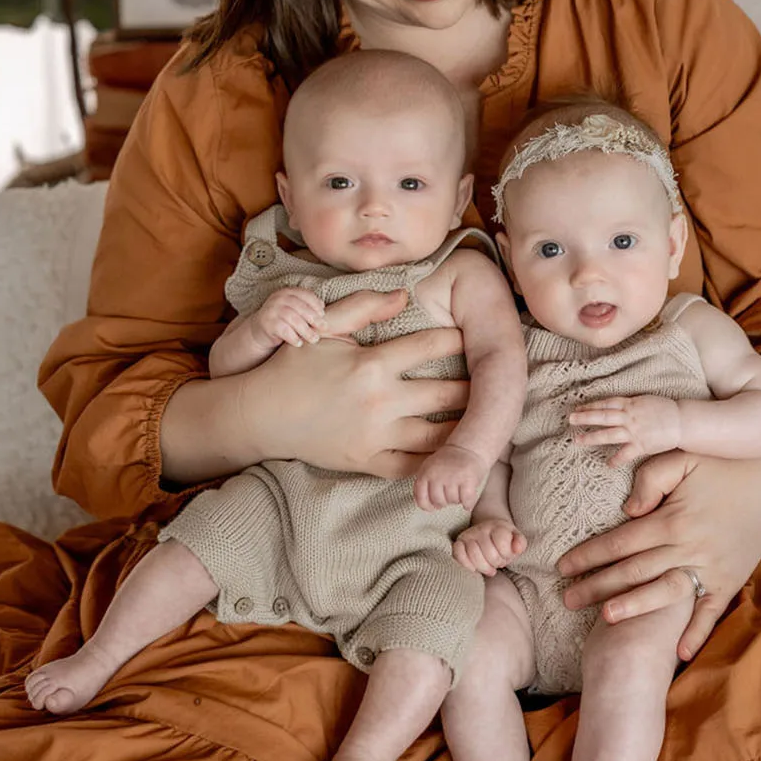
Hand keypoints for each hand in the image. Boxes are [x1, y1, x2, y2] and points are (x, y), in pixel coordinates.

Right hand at [166, 288, 470, 480]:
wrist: (261, 416)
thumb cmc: (293, 367)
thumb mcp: (324, 328)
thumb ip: (364, 307)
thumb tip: (405, 292)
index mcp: (373, 364)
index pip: (431, 347)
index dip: (459, 340)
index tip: (477, 336)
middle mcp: (380, 401)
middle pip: (446, 393)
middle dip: (476, 386)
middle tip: (499, 381)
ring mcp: (375, 436)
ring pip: (437, 435)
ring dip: (466, 427)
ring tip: (488, 418)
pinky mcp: (367, 462)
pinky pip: (413, 467)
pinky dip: (438, 463)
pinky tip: (458, 454)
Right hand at [255, 287, 327, 347]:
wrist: (259, 331)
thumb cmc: (282, 321)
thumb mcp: (293, 310)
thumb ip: (306, 307)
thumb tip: (323, 308)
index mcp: (286, 292)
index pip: (305, 295)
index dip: (316, 304)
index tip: (323, 315)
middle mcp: (278, 299)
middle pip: (300, 307)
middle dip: (314, 318)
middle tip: (323, 328)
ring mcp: (271, 310)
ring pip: (293, 318)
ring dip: (306, 330)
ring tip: (314, 339)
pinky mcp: (267, 323)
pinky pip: (283, 330)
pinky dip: (293, 337)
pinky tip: (299, 343)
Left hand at [414, 444, 488, 511]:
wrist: (469, 446)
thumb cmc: (449, 461)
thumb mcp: (430, 467)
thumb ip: (425, 483)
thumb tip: (425, 505)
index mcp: (425, 472)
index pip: (421, 498)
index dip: (427, 506)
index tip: (433, 507)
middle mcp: (437, 475)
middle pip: (438, 501)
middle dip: (445, 502)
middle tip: (450, 495)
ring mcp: (452, 477)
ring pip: (453, 501)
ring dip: (458, 500)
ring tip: (460, 491)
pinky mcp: (468, 479)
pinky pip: (466, 501)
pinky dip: (468, 503)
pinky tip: (468, 501)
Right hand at [453, 519, 526, 575]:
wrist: (488, 532)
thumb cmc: (503, 540)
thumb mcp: (516, 538)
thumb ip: (520, 543)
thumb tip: (516, 549)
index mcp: (497, 526)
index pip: (502, 543)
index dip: (507, 554)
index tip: (507, 554)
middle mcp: (481, 529)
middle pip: (490, 554)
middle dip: (497, 562)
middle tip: (498, 562)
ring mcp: (468, 535)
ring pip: (474, 555)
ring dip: (484, 567)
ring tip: (489, 568)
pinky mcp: (458, 543)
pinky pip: (458, 554)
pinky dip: (466, 564)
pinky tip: (474, 569)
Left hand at [558, 451, 760, 659]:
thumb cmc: (721, 463)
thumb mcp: (681, 457)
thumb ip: (649, 479)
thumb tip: (627, 511)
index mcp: (671, 519)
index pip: (619, 542)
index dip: (588, 555)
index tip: (562, 566)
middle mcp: (688, 547)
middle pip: (633, 571)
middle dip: (596, 586)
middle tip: (566, 599)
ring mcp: (711, 567)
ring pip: (664, 593)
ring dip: (633, 607)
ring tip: (603, 620)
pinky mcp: (731, 579)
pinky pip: (710, 611)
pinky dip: (695, 633)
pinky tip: (677, 654)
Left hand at [568, 394, 679, 466]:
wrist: (682, 421)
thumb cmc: (664, 409)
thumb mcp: (644, 400)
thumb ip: (629, 403)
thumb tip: (614, 405)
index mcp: (630, 404)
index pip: (606, 403)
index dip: (591, 405)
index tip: (578, 407)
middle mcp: (629, 417)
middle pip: (603, 416)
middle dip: (586, 417)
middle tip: (570, 419)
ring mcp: (634, 432)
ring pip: (609, 434)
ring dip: (592, 437)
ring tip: (577, 440)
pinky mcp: (641, 445)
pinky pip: (625, 454)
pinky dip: (616, 459)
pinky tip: (607, 464)